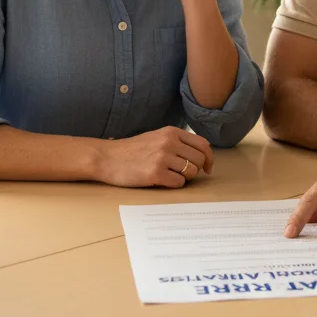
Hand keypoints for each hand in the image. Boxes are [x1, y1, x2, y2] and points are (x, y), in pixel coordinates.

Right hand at [96, 127, 213, 187]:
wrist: (107, 158)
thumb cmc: (132, 150)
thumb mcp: (157, 137)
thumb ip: (177, 142)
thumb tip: (202, 154)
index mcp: (171, 132)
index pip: (203, 145)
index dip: (209, 158)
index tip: (207, 168)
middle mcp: (169, 142)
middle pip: (199, 160)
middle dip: (195, 170)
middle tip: (182, 174)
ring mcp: (162, 157)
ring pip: (191, 172)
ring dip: (184, 178)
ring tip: (170, 175)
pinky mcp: (155, 173)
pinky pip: (179, 183)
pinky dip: (174, 184)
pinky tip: (162, 180)